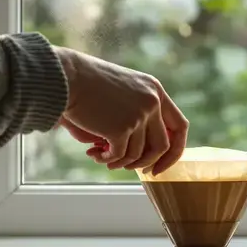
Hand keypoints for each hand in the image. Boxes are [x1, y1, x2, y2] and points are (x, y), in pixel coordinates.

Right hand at [54, 47, 188, 173]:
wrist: (67, 75)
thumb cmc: (88, 83)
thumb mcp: (125, 90)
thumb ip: (139, 112)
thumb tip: (147, 151)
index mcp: (155, 91)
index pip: (180, 126)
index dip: (175, 149)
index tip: (162, 163)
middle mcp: (152, 102)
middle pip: (163, 146)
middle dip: (150, 163)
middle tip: (136, 170)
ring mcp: (138, 115)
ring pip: (138, 154)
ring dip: (122, 162)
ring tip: (106, 159)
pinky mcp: (121, 128)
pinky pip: (119, 155)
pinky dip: (108, 159)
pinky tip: (96, 154)